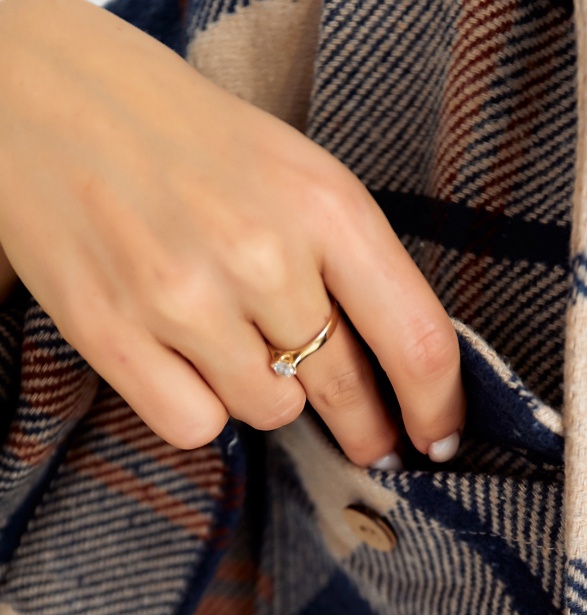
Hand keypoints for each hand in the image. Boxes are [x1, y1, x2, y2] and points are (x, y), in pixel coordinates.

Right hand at [0, 0, 464, 465]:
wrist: (45, 96)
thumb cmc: (183, 137)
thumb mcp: (293, 172)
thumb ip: (348, 265)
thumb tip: (392, 369)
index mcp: (324, 204)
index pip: (416, 338)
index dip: (437, 407)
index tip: (438, 438)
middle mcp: (261, 255)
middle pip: (345, 389)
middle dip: (366, 429)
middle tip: (371, 444)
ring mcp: (183, 298)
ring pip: (268, 412)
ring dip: (262, 393)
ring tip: (225, 335)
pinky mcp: (112, 334)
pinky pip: (196, 425)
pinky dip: (198, 405)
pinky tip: (180, 358)